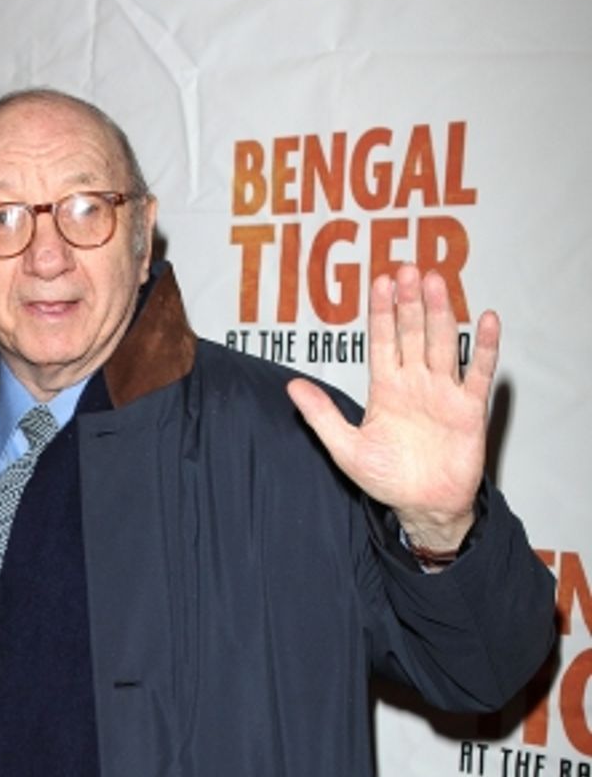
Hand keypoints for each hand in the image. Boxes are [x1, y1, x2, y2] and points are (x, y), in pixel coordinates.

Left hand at [286, 264, 498, 552]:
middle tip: (408, 270)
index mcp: (386, 390)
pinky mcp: (469, 407)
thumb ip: (322, 416)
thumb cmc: (387, 479)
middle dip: (410, 303)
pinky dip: (483, 347)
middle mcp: (415, 384)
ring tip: (436, 282)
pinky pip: (478, 371)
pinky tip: (484, 320)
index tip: (379, 282)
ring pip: (442, 343)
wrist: (423, 506)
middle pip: (413, 333)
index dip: (381, 313)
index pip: (381, 341)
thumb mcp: (346, 448)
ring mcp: (443, 392)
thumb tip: (292, 386)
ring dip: (440, 313)